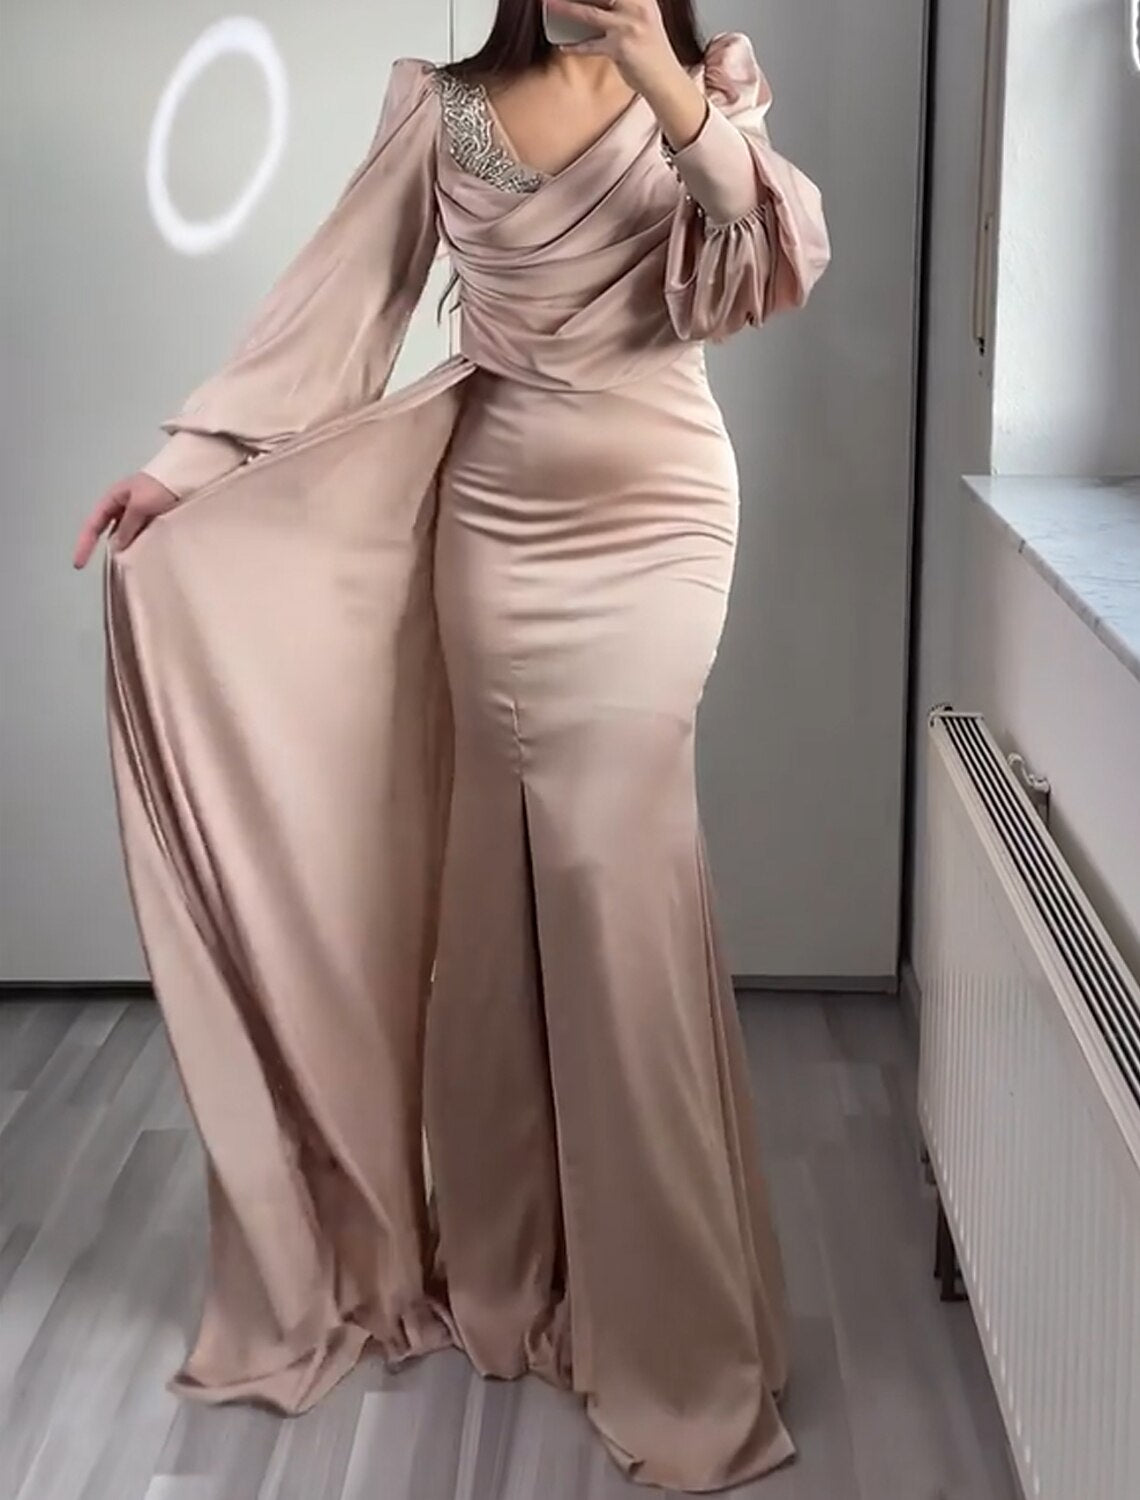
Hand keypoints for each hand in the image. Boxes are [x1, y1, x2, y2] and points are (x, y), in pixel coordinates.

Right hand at [72, 470, 178, 568]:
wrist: (188, 476)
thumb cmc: (161, 485)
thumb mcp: (140, 505)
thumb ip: (127, 525)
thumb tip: (116, 545)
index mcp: (113, 499)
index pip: (92, 525)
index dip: (84, 545)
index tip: (78, 563)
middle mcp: (123, 506)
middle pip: (107, 532)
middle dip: (107, 549)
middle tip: (113, 569)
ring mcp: (138, 513)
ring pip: (125, 535)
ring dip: (126, 549)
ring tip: (131, 566)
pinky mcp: (152, 518)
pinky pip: (141, 535)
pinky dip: (140, 545)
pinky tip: (145, 556)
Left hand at [545, 0, 706, 149]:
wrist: (665, 80)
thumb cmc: (652, 52)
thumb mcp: (644, 18)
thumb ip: (626, 5)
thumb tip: (598, 3)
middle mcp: (637, 7)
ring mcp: (629, 26)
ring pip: (590, 13)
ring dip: (565, 8)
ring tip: (548, 3)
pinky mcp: (621, 48)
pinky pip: (591, 45)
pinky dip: (574, 47)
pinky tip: (562, 46)